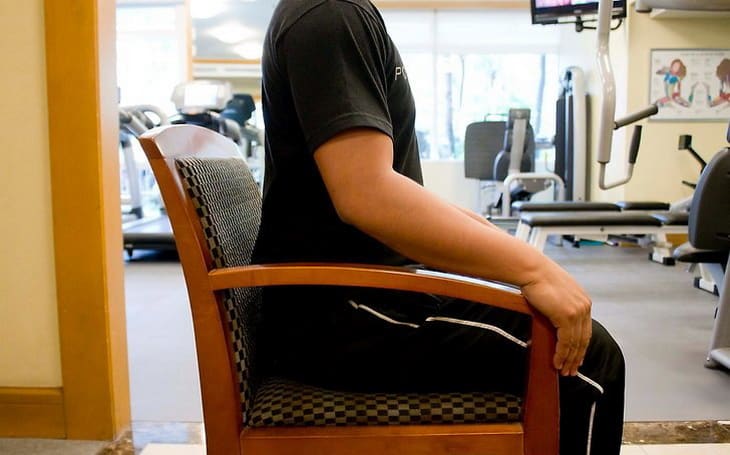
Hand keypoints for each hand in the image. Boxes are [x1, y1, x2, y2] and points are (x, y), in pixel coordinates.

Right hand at [520, 259, 591, 375]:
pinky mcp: (567, 316)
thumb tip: (555, 319)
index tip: (577, 358)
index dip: (581, 347)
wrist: (531, 269)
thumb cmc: (537, 277)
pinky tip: (557, 362)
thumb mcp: (555, 292)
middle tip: (572, 370)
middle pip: (583, 339)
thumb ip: (560, 305)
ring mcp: (577, 312)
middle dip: (577, 357)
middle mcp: (584, 307)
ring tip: (564, 371)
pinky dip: (562, 354)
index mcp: (583, 301)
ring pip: (575, 343)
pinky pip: (566, 342)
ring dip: (569, 359)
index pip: (585, 330)